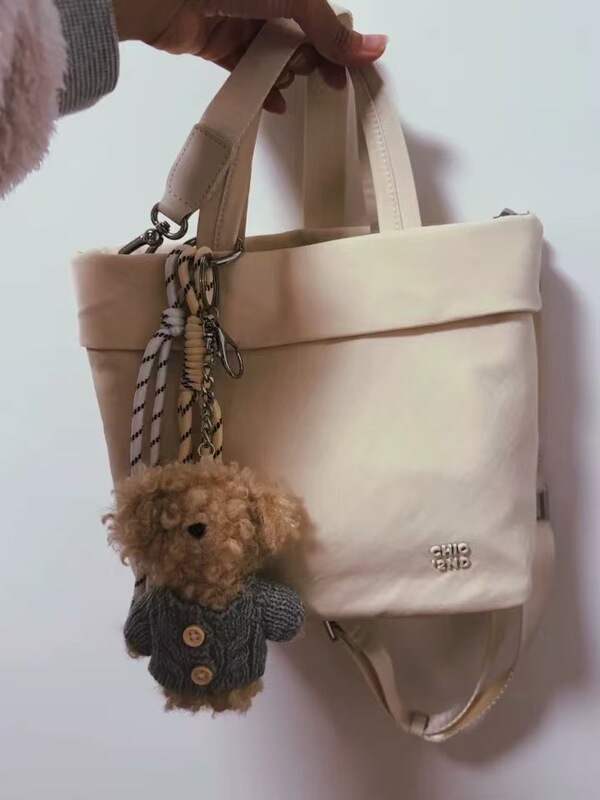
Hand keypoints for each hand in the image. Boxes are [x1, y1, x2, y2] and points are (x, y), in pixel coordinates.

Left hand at [113, 0, 387, 112]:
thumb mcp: (293, 0)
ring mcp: (242, 19)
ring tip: (286, 78)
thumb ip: (329, 30)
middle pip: (301, 38)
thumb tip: (370, 46)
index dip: (339, 44)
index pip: (323, 17)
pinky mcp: (219, 44)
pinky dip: (261, 88)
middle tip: (321, 78)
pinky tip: (274, 101)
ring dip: (286, 74)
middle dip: (312, 60)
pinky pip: (247, 71)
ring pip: (275, 57)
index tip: (350, 70)